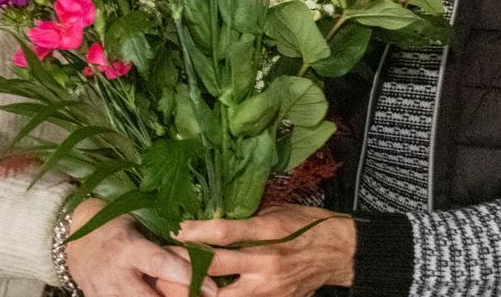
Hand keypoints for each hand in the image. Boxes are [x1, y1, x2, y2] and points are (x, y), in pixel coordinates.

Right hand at [66, 198, 217, 296]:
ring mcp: (105, 295)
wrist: (75, 241)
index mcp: (127, 248)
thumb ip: (164, 247)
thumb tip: (203, 260)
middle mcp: (115, 275)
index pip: (160, 264)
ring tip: (188, 296)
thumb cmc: (115, 228)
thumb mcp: (139, 228)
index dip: (187, 276)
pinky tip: (162, 295)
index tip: (213, 288)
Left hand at [174, 204, 354, 296]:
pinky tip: (200, 296)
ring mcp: (269, 288)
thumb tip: (213, 218)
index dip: (196, 232)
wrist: (339, 252)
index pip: (225, 233)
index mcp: (269, 231)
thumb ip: (246, 219)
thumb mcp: (277, 212)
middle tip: (160, 262)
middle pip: (216, 268)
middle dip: (184, 266)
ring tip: (170, 287)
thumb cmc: (307, 225)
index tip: (175, 228)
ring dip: (195, 293)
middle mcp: (266, 261)